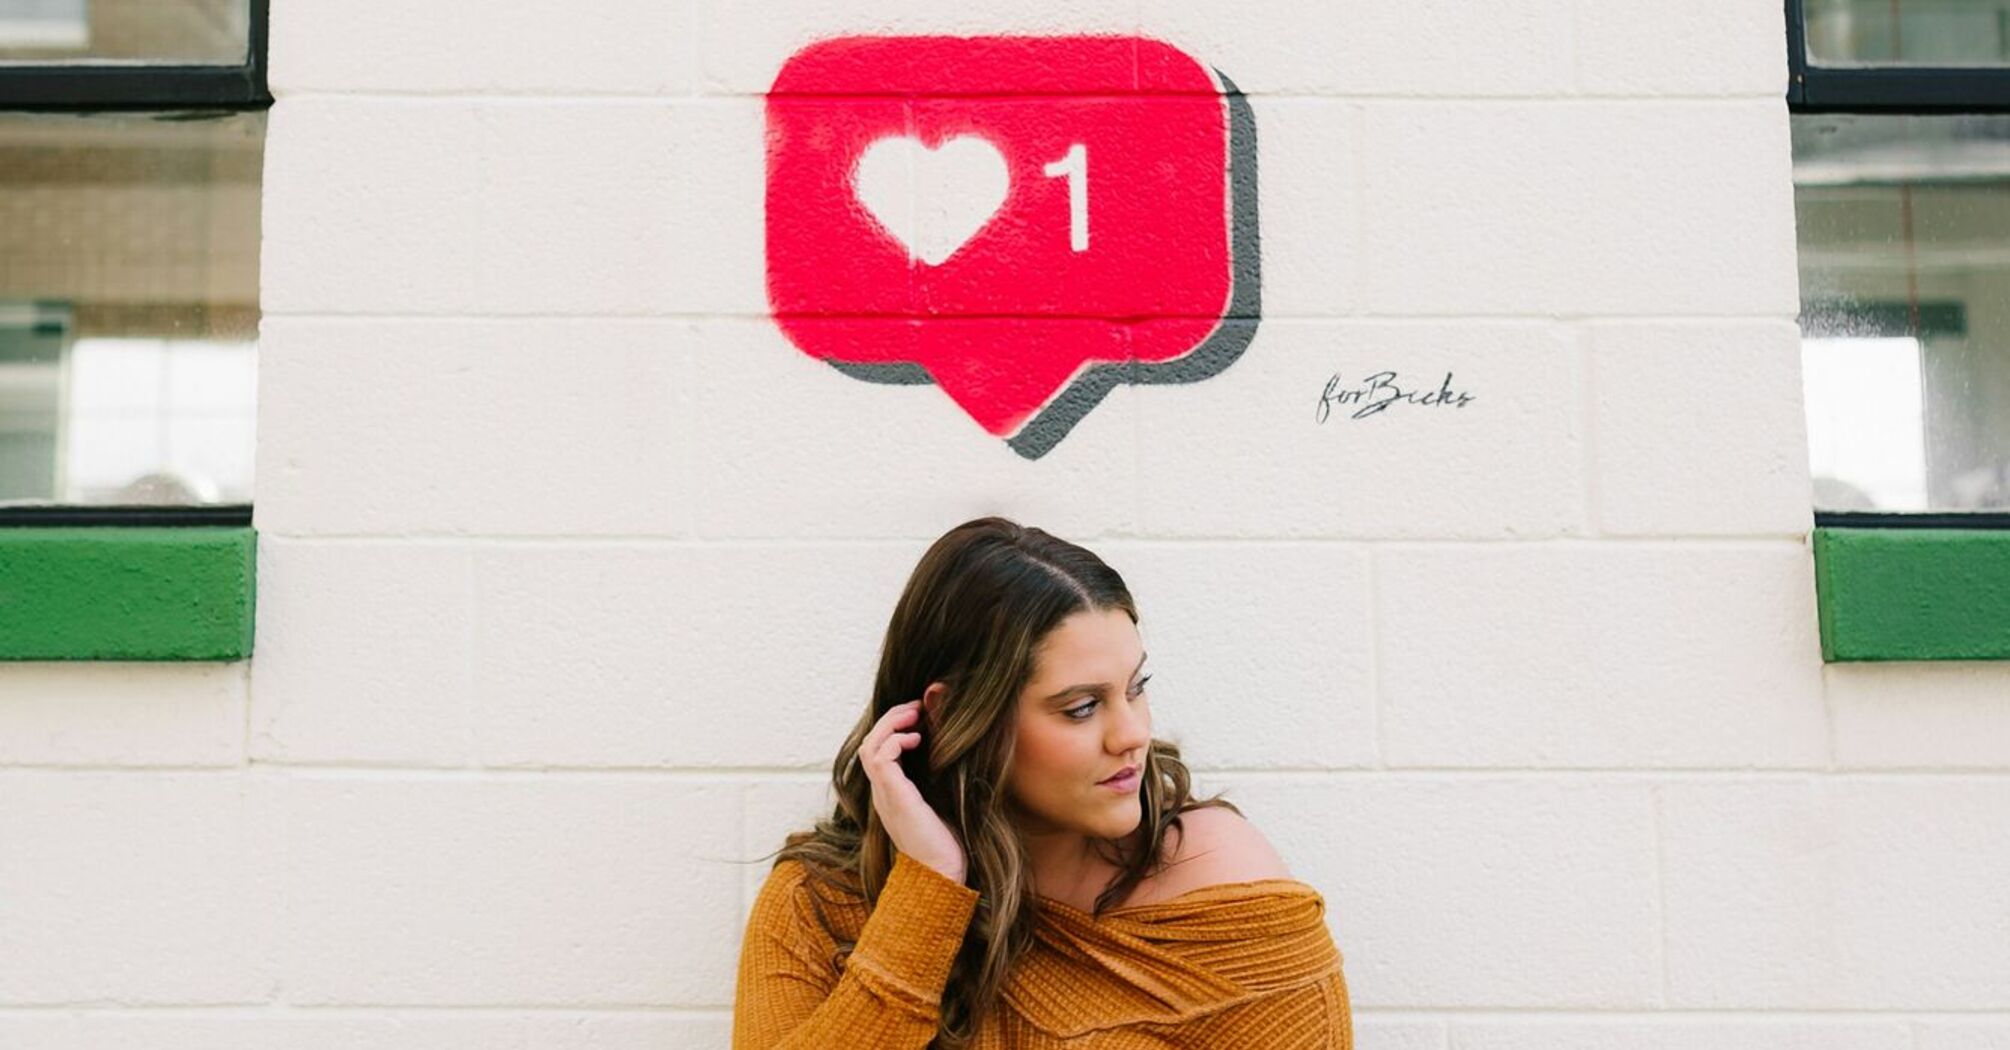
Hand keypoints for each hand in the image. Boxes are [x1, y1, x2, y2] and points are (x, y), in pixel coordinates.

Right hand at [859, 700, 966, 884]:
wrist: (941, 875)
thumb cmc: (947, 845)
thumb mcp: (943, 801)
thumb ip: (939, 779)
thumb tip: (953, 753)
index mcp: (891, 795)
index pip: (878, 753)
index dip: (893, 729)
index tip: (919, 716)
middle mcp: (883, 793)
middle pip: (869, 744)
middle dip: (890, 720)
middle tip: (915, 707)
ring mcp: (885, 795)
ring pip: (870, 747)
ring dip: (890, 725)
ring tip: (914, 715)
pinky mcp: (894, 796)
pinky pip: (880, 759)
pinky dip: (895, 741)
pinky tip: (916, 739)